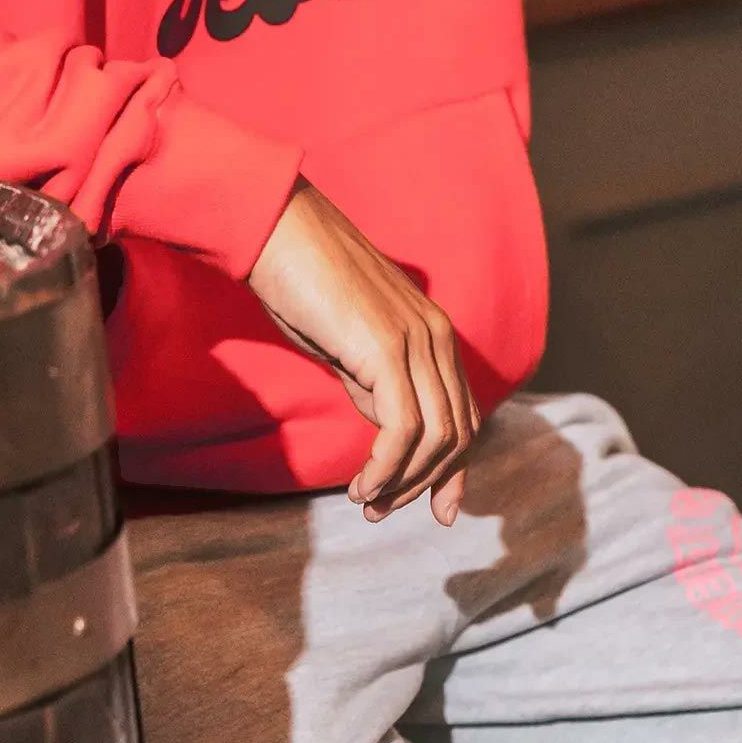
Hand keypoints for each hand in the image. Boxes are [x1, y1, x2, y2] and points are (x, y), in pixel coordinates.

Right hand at [248, 177, 479, 525]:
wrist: (277, 233)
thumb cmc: (302, 282)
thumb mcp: (349, 343)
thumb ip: (376, 383)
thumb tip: (389, 431)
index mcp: (434, 332)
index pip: (464, 415)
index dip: (453, 469)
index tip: (434, 509)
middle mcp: (436, 336)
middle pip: (458, 433)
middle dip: (423, 484)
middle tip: (378, 509)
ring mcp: (417, 340)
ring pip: (437, 438)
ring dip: (403, 483)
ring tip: (366, 501)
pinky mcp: (387, 348)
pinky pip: (404, 429)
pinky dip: (386, 469)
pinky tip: (362, 484)